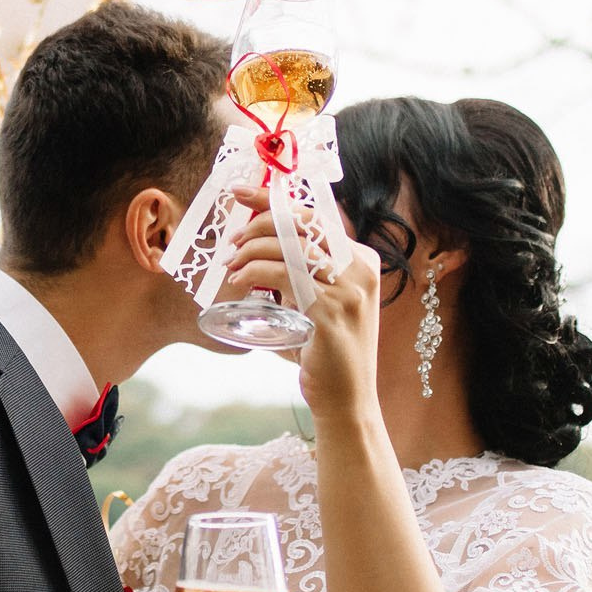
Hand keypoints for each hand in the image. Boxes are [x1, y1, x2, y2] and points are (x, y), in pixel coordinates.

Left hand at [220, 187, 381, 419]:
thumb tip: (254, 253)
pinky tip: (239, 282)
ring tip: (231, 264)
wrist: (346, 398)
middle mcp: (360, 267)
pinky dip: (254, 272)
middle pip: (301, 221)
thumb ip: (297, 276)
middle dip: (258, 221)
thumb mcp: (318, 302)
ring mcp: (348, 288)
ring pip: (290, 244)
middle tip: (232, 240)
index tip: (239, 193)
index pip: (313, 215)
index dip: (272, 200)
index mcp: (360, 259)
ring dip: (252, 249)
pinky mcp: (329, 309)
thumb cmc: (324, 351)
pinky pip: (283, 275)